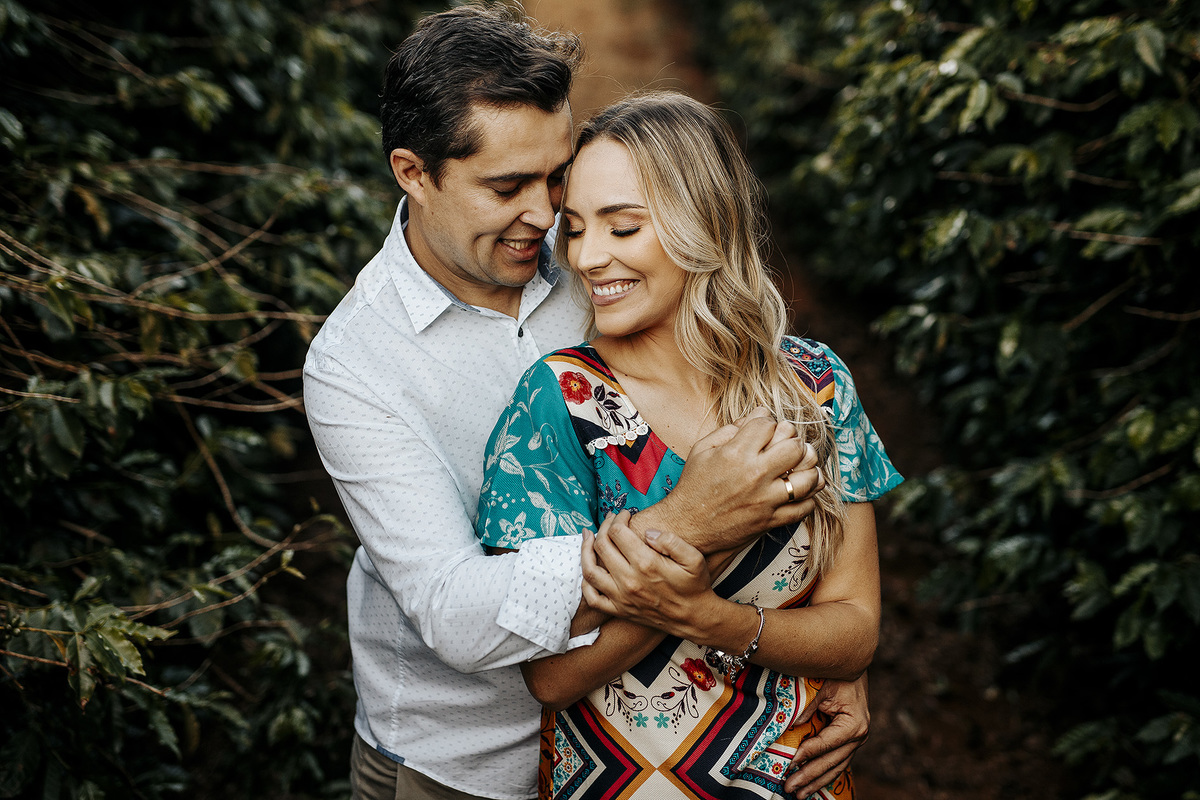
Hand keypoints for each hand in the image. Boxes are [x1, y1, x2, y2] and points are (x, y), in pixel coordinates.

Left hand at [581, 511, 715, 631]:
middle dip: (603, 527)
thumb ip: (672, 541)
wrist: (694, 617)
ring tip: (589, 535)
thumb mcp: (694, 558)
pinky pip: (592, 598)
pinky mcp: (619, 610)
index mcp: (646, 564)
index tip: (626, 514)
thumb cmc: (695, 585)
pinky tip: (589, 567)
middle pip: (602, 546)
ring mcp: (621, 597)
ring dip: (585, 549)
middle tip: (610, 520)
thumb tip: (648, 531)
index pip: (618, 533)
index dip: (619, 518)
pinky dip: (585, 582)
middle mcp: (629, 581)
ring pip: (590, 570)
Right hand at [641, 408, 823, 554]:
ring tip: (801, 465)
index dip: (768, 421)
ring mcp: (766, 500)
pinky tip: (799, 489)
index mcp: (736, 454)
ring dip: (808, 467)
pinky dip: (808, 496)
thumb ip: (730, 429)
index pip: (769, 424)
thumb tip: (757, 415)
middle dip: (793, 440)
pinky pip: (805, 507)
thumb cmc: (693, 487)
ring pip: (809, 477)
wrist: (686, 527)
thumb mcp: (702, 449)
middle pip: (796, 446)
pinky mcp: (771, 521)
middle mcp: (755, 475)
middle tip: (787, 443)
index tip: (764, 428)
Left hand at [784, 675, 869, 797]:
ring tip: (799, 795)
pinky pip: (837, 762)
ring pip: (836, 767)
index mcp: (854, 723)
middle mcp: (859, 735)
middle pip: (831, 762)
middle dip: (809, 777)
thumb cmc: (836, 673)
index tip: (789, 764)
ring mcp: (856, 740)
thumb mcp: (821, 686)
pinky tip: (812, 785)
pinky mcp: (850, 741)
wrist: (853, 664)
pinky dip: (824, 774)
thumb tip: (791, 726)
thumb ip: (807, 706)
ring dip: (817, 782)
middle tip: (790, 788)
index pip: (826, 744)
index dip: (807, 755)